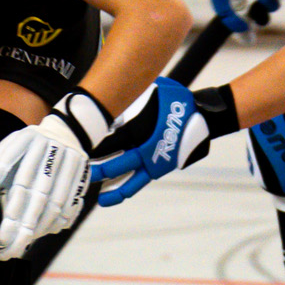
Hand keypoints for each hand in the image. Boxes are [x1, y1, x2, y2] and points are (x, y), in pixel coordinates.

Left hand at [0, 89, 111, 260]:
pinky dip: (55, 222)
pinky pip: (69, 204)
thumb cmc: (30, 151)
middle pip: (28, 189)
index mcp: (22, 138)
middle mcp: (46, 145)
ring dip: (36, 227)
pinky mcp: (82, 172)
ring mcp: (67, 158)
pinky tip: (44, 232)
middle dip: (15, 221)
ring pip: (51, 201)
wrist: (67, 133)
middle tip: (4, 244)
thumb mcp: (9, 152)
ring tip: (22, 243)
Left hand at [94, 78, 213, 204]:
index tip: (80, 153)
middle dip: (100, 170)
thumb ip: (134, 94)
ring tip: (101, 198)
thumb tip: (115, 86)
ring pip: (130, 181)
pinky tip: (117, 193)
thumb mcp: (154, 90)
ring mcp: (154, 162)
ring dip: (115, 189)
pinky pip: (141, 180)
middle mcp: (146, 151)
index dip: (94, 150)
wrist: (203, 117)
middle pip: (117, 165)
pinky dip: (128, 187)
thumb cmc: (176, 102)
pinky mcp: (160, 167)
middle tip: (85, 175)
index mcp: (140, 131)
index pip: (111, 143)